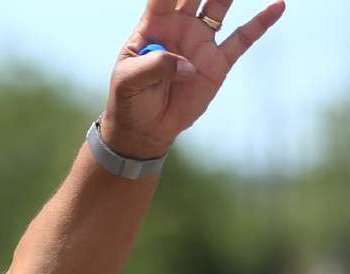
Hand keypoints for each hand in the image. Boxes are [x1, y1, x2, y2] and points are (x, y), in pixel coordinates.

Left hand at [101, 0, 285, 158]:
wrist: (145, 128)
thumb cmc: (129, 99)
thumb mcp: (130, 80)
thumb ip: (156, 66)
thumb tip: (188, 64)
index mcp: (153, 25)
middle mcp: (179, 27)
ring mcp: (200, 42)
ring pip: (219, 6)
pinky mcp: (217, 62)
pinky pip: (243, 38)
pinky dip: (260, 22)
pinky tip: (277, 5)